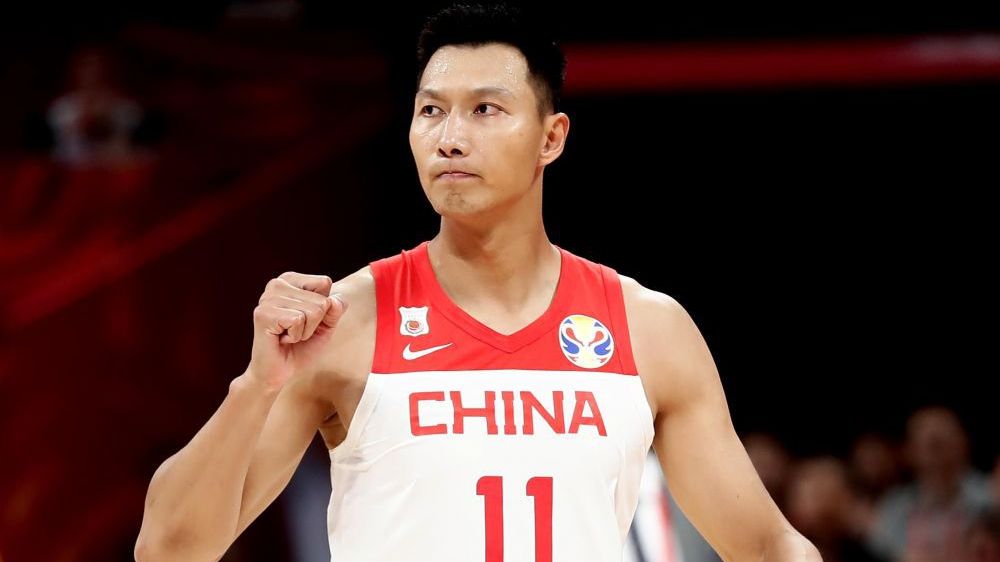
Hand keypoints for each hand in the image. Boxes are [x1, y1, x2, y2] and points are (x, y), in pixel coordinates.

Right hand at [248, 272, 347, 390]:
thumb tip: (336, 300)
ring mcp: (268, 298)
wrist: (278, 373)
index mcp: (290, 280)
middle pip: (321, 300)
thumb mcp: (325, 326)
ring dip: (305, 331)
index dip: (324, 309)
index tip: (305, 320)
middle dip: (315, 323)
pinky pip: (299, 320)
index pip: (325, 283)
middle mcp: (276, 284)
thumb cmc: (300, 347)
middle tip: (295, 332)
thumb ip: (335, 310)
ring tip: (289, 336)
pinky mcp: (264, 314)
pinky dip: (296, 336)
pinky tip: (282, 339)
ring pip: (312, 310)